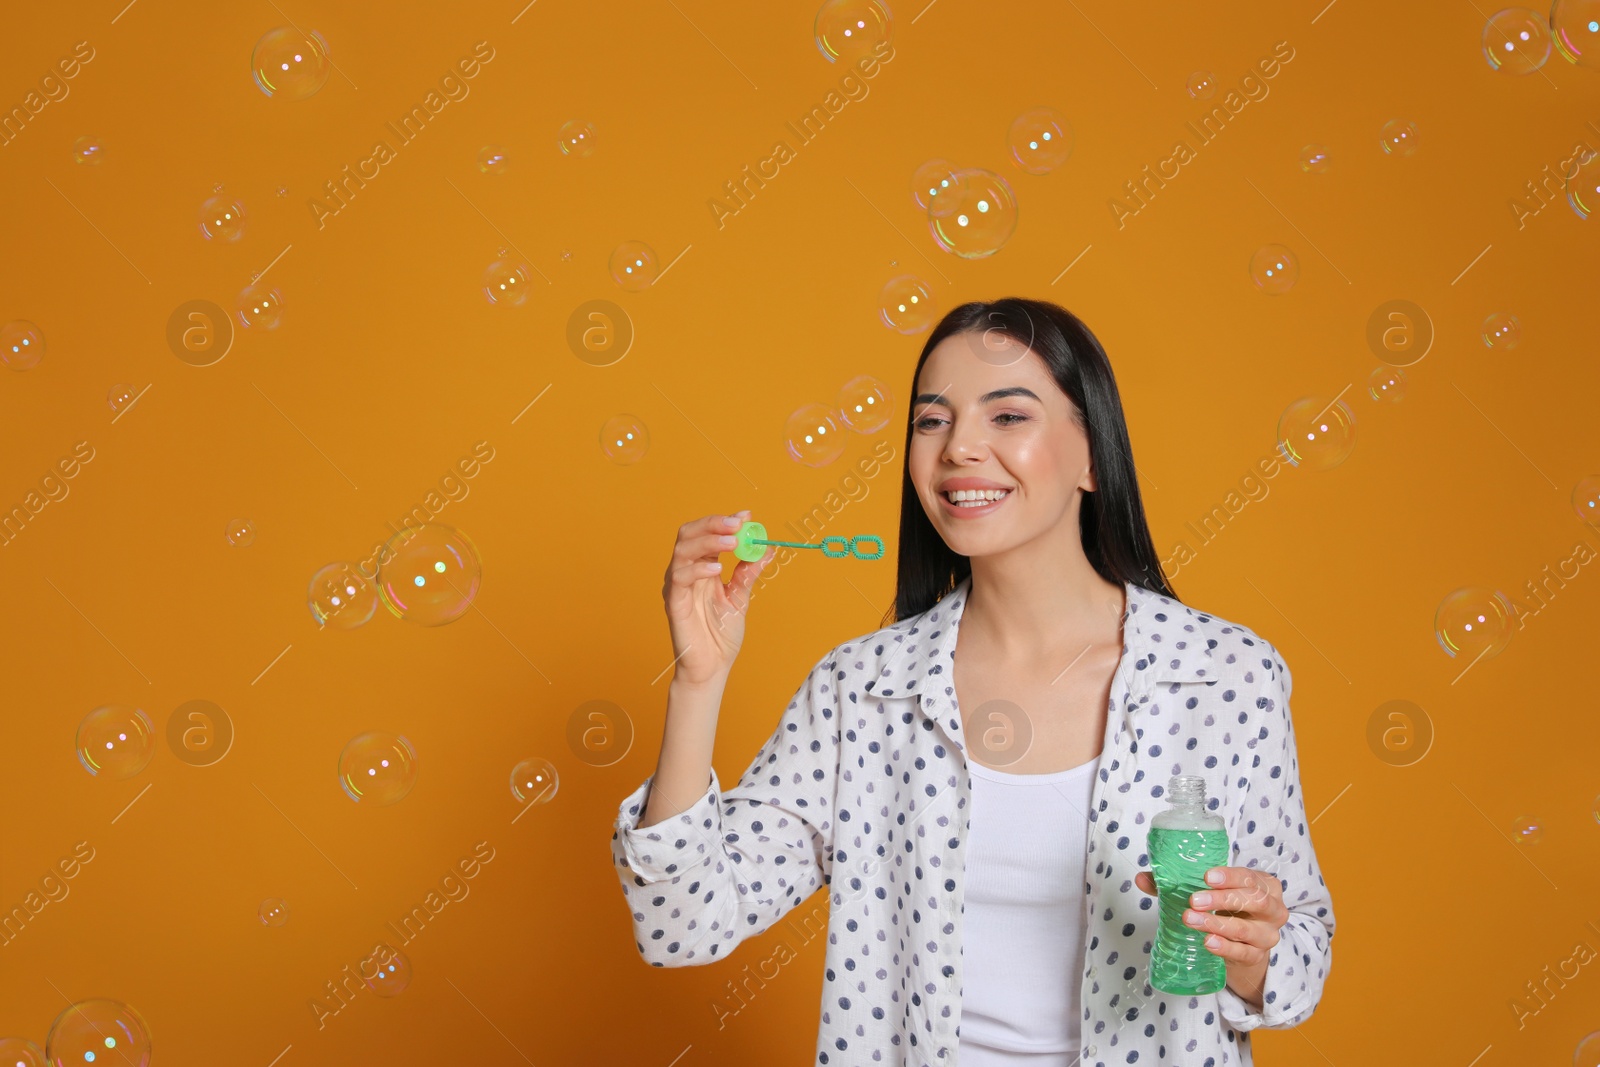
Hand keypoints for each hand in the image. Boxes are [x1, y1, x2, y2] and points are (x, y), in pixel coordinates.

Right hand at [661, 510, 771, 687]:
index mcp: (702, 567)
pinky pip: (679, 579)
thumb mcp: (740, 597)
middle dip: (713, 524)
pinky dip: (697, 569)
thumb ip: (749, 572)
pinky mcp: (674, 603)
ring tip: (731, 543)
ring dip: (708, 542)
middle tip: (737, 524)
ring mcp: (677, 586)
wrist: (712, 666)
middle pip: (689, 534)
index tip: (746, 516)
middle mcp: (686, 572)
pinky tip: (716, 569)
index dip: (724, 522)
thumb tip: (768, 549)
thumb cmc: (721, 635)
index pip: (707, 534)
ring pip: (682, 551)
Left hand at [1134, 866, 1286, 1011]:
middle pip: (1254, 901)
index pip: (1250, 877)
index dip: (1230, 876)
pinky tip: (1207, 942)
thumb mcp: (1211, 893)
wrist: (1244, 945)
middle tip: (1194, 900)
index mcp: (1264, 885)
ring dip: (1217, 924)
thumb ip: (1176, 885)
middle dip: (1222, 899)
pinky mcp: (1256, 956)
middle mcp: (1273, 909)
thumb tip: (1142, 879)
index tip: (1206, 877)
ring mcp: (1266, 935)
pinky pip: (1242, 952)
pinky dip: (1224, 947)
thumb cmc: (1227, 908)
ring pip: (1246, 929)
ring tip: (1191, 920)